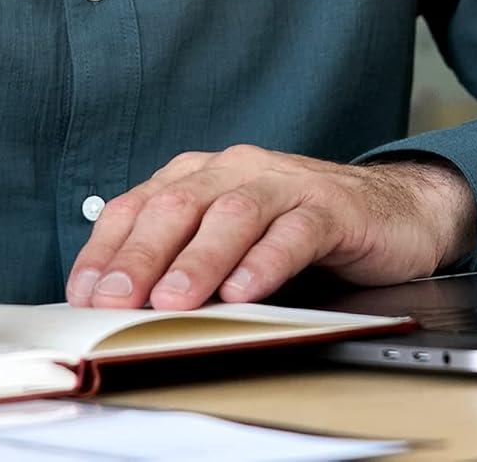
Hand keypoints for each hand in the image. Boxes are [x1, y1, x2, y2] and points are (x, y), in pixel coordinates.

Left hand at [66, 146, 475, 309]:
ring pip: (231, 215)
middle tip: (116, 301)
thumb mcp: (231, 240)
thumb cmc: (298, 227)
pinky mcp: (329, 207)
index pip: (138, 204)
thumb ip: (184, 258)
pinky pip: (293, 233)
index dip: (107, 248)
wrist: (392, 208)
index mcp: (199, 175)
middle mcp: (234, 170)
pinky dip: (265, 262)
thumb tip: (125, 306)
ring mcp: (282, 183)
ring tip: (172, 302)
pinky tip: (245, 291)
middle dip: (140, 256)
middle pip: (177, 206)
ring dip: (197, 261)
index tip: (84, 291)